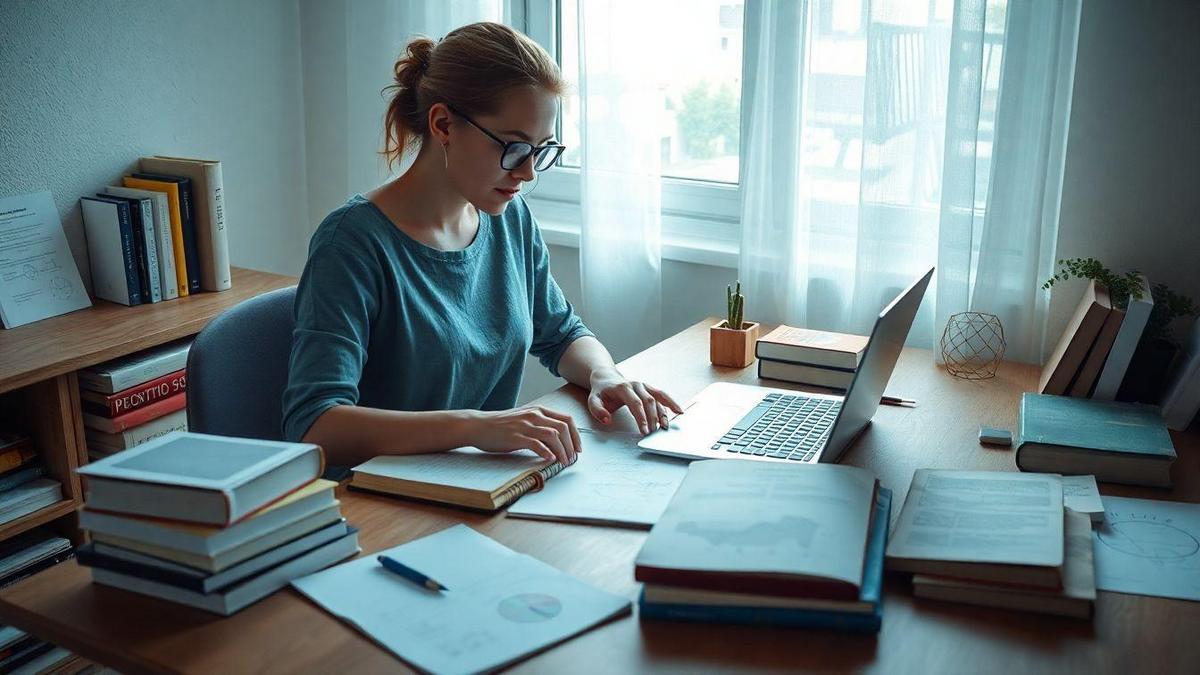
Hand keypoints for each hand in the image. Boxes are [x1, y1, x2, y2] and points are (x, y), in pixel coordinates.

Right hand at [460, 407, 581, 464]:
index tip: (578, 448)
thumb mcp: (524, 419)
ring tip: (564, 461)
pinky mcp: (516, 437)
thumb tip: (558, 440)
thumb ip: (540, 424)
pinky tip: (549, 459)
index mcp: (539, 410)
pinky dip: (546, 452)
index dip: (576, 435)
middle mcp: (534, 415)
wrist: (479, 425)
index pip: (566, 419)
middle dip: (571, 445)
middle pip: (563, 428)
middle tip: (572, 459)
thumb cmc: (501, 425)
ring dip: (562, 450)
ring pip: (553, 435)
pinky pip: (536, 444)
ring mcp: (525, 425)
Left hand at [587, 368, 683, 434]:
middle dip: (652, 418)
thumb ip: (597, 410)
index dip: (641, 417)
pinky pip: (662, 396)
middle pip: (648, 402)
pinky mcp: (649, 389)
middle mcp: (636, 385)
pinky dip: (671, 403)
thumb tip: (607, 420)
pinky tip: (678, 411)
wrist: (606, 378)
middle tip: (653, 432)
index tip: (644, 430)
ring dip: (663, 413)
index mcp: (623, 387)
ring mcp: (644, 386)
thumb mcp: (593, 400)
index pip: (635, 403)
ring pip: (657, 398)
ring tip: (665, 427)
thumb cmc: (601, 391)